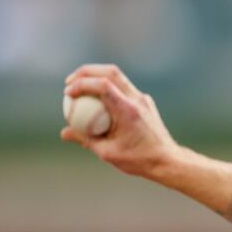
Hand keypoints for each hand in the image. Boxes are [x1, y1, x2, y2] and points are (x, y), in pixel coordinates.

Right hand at [61, 64, 180, 178]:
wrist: (167, 160)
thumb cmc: (139, 159)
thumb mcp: (107, 153)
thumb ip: (85, 140)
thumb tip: (64, 132)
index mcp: (128, 110)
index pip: (103, 85)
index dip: (82, 84)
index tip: (67, 92)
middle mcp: (137, 99)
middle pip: (111, 72)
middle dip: (87, 72)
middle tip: (69, 81)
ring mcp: (143, 99)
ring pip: (119, 77)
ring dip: (97, 77)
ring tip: (80, 87)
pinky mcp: (145, 102)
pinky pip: (124, 88)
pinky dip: (108, 88)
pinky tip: (97, 101)